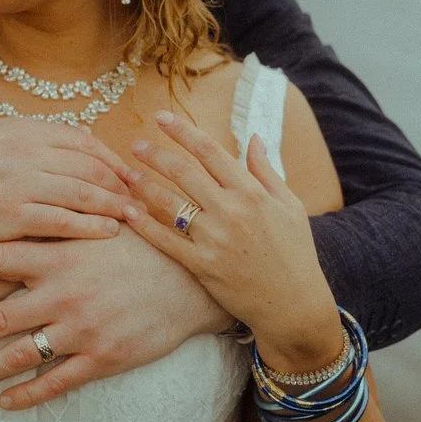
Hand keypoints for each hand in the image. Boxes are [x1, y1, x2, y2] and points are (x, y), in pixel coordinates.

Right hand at [0, 117, 131, 258]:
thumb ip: (28, 134)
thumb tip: (68, 134)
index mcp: (21, 129)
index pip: (82, 140)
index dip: (111, 157)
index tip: (131, 171)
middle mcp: (26, 152)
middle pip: (91, 165)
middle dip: (122, 181)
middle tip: (146, 196)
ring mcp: (19, 184)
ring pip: (83, 192)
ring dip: (115, 203)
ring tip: (138, 216)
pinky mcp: (9, 217)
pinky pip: (61, 221)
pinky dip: (90, 225)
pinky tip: (109, 232)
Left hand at [0, 230, 231, 408]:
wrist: (195, 281)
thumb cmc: (146, 244)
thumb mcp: (104, 220)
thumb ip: (64, 213)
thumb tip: (30, 188)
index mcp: (62, 255)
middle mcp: (65, 294)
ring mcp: (83, 330)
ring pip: (22, 356)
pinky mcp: (104, 357)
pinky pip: (59, 382)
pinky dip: (29, 394)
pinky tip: (4, 403)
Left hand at [121, 111, 343, 372]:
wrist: (294, 304)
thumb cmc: (295, 252)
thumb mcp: (289, 205)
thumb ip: (266, 170)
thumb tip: (253, 137)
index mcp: (252, 192)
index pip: (210, 151)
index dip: (182, 131)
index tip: (161, 117)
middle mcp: (231, 211)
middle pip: (183, 172)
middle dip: (155, 154)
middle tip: (135, 144)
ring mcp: (214, 239)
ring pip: (169, 204)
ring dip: (143, 185)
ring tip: (125, 173)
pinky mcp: (202, 265)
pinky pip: (166, 240)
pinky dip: (144, 225)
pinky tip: (128, 211)